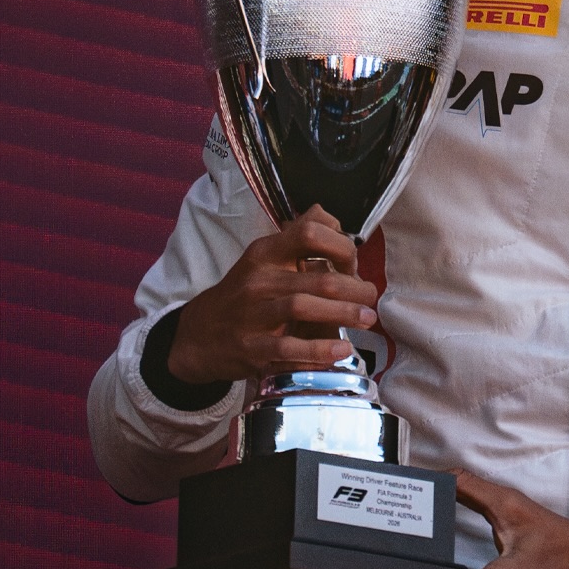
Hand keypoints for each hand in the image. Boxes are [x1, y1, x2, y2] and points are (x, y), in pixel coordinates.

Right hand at [167, 205, 378, 384]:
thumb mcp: (263, 259)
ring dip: (342, 314)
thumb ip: (296, 238)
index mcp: (264, 253)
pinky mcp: (251, 348)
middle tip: (370, 297)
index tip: (354, 260)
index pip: (307, 232)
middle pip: (316, 278)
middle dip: (353, 288)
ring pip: (303, 308)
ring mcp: (252, 315)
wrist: (198, 334)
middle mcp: (257, 280)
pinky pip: (288, 347)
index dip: (339, 243)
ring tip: (366, 318)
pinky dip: (318, 350)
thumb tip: (331, 217)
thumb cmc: (243, 294)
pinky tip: (341, 350)